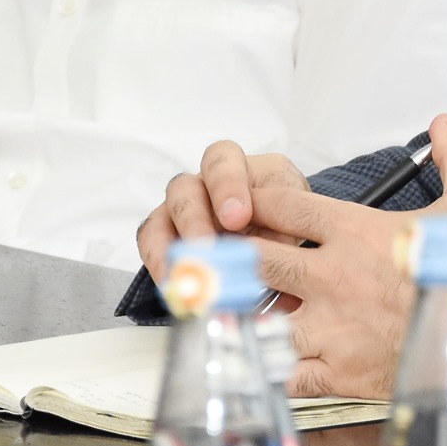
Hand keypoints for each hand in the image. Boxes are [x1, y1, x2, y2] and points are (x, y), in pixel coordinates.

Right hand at [136, 140, 312, 281]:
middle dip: (195, 221)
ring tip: (185, 276)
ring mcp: (181, 208)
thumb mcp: (295, 220)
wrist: (279, 241)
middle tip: (206, 250)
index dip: (227, 186)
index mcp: (239, 167)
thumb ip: (285, 236)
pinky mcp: (166, 234)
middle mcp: (203, 183)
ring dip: (172, 247)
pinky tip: (173, 285)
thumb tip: (282, 268)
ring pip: (163, 216)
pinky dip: (160, 264)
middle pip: (186, 188)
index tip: (238, 217)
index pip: (223, 160)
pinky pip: (152, 243)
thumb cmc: (284, 222)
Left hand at [252, 113, 446, 399]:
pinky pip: (287, 373)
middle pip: (256, 256)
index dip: (256, 197)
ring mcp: (331, 328)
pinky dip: (271, 366)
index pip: (283, 203)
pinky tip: (265, 361)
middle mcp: (333, 276)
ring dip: (248, 312)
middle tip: (220, 254)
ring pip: (261, 315)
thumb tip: (443, 124)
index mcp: (356, 231)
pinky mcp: (339, 373)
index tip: (243, 199)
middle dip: (236, 254)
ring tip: (235, 308)